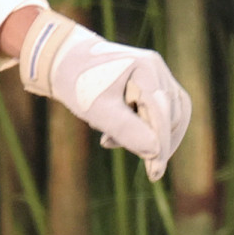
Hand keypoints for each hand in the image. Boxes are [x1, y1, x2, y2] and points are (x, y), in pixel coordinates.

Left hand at [19, 11, 190, 181]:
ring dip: (146, 135)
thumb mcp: (98, 110)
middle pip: (171, 115)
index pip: (162, 114)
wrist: (62, 61)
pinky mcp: (150, 84)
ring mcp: (156, 75)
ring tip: (109, 140)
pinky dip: (140, 128)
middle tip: (125, 156)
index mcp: (146, 69)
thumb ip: (126, 130)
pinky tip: (111, 136)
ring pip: (167, 115)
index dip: (162, 146)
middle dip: (153, 141)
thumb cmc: (78, 83)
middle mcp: (156, 69)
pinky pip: (157, 112)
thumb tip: (155, 152)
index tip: (155, 173)